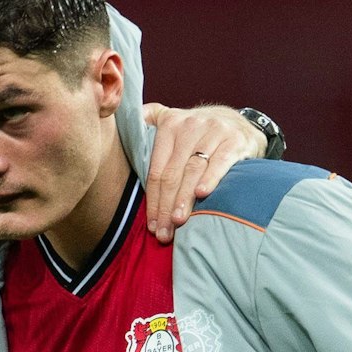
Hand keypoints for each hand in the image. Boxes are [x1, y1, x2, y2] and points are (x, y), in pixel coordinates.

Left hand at [141, 103, 267, 243]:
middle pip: (172, 174)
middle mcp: (190, 126)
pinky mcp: (235, 140)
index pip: (156, 170)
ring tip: (177, 223)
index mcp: (169, 126)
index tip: (151, 225)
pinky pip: (220, 162)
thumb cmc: (198, 132)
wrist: (239, 122)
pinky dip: (210, 179)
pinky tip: (201, 195)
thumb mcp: (171, 119)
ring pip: (193, 170)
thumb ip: (146, 121)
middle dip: (166, 206)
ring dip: (184, 199)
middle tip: (163, 232)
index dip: (152, 200)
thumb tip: (112, 120)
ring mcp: (213, 132)